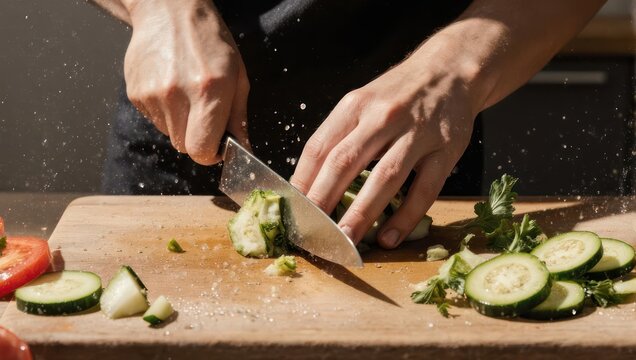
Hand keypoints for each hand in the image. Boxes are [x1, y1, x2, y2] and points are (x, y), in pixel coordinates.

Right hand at [123, 0, 249, 163]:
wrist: (170, 11)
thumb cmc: (209, 41)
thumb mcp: (237, 77)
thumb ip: (239, 119)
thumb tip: (243, 150)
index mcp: (209, 91)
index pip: (202, 150)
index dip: (210, 154)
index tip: (216, 147)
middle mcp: (177, 94)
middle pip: (184, 147)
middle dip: (197, 139)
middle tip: (204, 116)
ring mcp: (152, 94)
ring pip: (169, 135)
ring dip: (181, 124)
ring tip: (187, 94)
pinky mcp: (135, 93)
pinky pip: (154, 120)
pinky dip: (165, 112)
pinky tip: (171, 87)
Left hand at [291, 40, 478, 248]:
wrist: (450, 71)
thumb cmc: (397, 95)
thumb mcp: (361, 104)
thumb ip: (338, 138)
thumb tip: (307, 183)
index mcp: (355, 105)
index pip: (319, 147)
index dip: (302, 181)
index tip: (293, 210)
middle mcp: (383, 116)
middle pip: (345, 162)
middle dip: (324, 200)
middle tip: (311, 232)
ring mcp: (417, 132)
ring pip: (385, 177)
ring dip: (362, 213)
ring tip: (345, 240)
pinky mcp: (447, 149)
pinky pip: (424, 189)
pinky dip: (405, 217)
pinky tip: (389, 238)